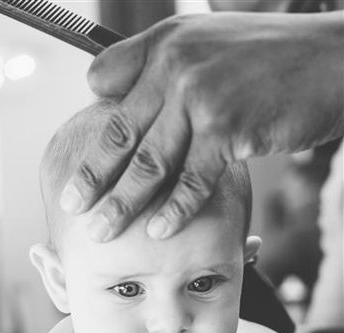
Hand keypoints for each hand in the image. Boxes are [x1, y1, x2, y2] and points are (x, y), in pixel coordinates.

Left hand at [60, 11, 342, 240]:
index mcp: (164, 44)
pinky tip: (157, 231)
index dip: (92, 132)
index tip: (79, 168)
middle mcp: (175, 65)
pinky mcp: (229, 127)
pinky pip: (193, 178)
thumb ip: (155, 64)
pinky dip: (175, 209)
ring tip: (101, 231)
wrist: (331, 61)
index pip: (108, 88)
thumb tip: (99, 87)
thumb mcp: (206, 44)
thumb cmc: (270, 61)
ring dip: (122, 202)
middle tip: (71, 207)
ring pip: (150, 161)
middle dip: (93, 176)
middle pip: (120, 132)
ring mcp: (201, 96)